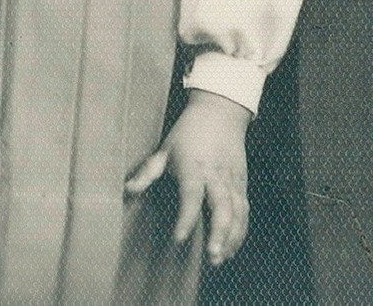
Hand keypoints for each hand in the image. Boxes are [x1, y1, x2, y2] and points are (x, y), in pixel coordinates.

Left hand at [124, 89, 250, 266]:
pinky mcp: (242, 185)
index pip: (191, 196)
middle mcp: (216, 176)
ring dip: (232, 237)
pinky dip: (240, 232)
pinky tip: (231, 249)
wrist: (220, 113)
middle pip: (223, 207)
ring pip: (238, 213)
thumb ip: (147, 172)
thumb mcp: (164, 149)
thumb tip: (127, 190)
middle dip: (219, 233)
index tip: (179, 239)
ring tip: (220, 259)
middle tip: (211, 256)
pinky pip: (245, 212)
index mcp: (194, 167)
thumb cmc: (187, 133)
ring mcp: (232, 181)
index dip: (186, 218)